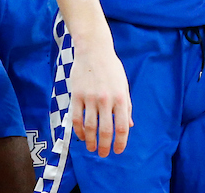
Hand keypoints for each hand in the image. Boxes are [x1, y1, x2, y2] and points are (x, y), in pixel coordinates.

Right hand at [70, 38, 132, 156]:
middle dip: (105, 145)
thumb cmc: (112, 69)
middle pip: (105, 129)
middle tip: (104, 154)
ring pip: (89, 127)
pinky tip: (81, 136)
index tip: (118, 150)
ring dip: (90, 141)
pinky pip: (76, 118)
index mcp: (120, 97)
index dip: (120, 141)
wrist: (94, 51)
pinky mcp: (76, 96)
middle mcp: (106, 99)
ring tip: (92, 148)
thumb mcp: (124, 86)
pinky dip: (78, 130)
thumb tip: (129, 126)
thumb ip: (126, 106)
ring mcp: (90, 98)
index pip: (122, 126)